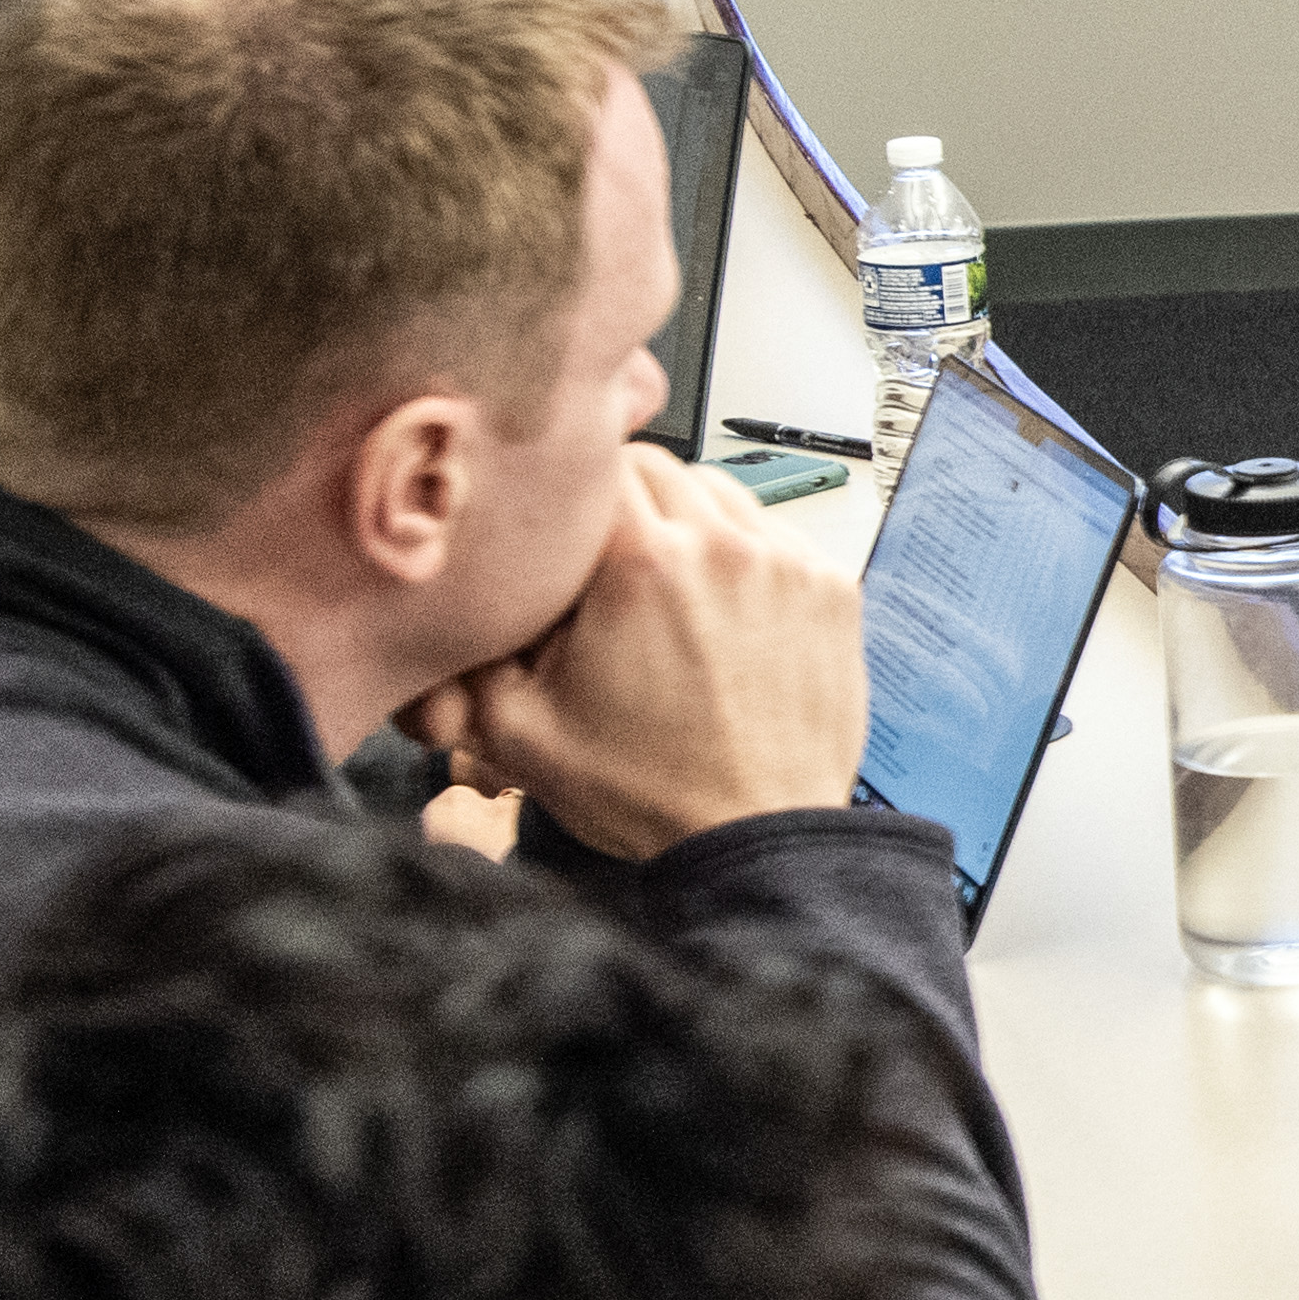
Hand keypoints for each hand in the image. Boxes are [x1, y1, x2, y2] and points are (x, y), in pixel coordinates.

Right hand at [399, 444, 869, 862]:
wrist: (755, 837)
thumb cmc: (648, 791)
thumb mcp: (517, 729)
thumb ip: (474, 646)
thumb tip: (464, 587)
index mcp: (642, 563)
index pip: (599, 462)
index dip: (574, 494)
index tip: (566, 527)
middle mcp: (724, 546)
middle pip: (662, 468)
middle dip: (626, 503)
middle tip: (608, 563)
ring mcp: (789, 564)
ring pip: (723, 494)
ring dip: (689, 522)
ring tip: (666, 587)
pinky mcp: (833, 590)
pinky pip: (777, 536)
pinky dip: (746, 555)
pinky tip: (724, 610)